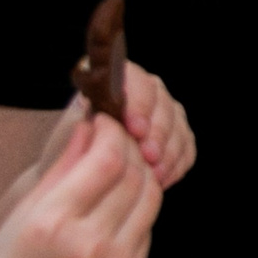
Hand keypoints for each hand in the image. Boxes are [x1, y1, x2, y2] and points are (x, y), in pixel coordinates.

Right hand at [0, 114, 159, 257]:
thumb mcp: (21, 216)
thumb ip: (60, 169)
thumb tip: (88, 125)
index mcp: (52, 222)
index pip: (106, 158)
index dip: (112, 131)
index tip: (105, 121)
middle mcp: (89, 242)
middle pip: (134, 172)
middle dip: (130, 145)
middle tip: (118, 135)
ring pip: (149, 196)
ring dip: (142, 170)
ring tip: (123, 163)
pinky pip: (147, 224)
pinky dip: (140, 203)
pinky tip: (122, 198)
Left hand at [25, 62, 197, 198]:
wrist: (82, 163)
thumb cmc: (73, 146)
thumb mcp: (71, 130)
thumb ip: (85, 123)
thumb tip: (93, 123)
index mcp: (117, 78)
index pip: (136, 80)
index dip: (139, 104)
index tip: (134, 129)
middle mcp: (146, 90)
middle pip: (163, 104)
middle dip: (158, 132)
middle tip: (148, 155)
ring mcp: (166, 113)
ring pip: (178, 126)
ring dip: (168, 151)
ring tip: (154, 173)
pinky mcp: (178, 136)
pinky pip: (186, 147)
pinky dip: (176, 163)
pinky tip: (161, 178)